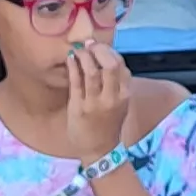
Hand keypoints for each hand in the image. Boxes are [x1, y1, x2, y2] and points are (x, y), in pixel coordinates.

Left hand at [55, 34, 132, 160]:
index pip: (121, 64)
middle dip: (98, 49)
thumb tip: (105, 56)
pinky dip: (72, 66)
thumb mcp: (120, 103)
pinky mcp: (78, 107)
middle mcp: (113, 97)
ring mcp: (95, 102)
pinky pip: (75, 81)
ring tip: (78, 51)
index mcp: (125, 94)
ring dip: (83, 56)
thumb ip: (116, 83)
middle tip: (89, 45)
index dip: (109, 51)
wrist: (99, 150)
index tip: (99, 47)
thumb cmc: (109, 123)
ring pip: (91, 70)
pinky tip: (70, 59)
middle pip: (110, 64)